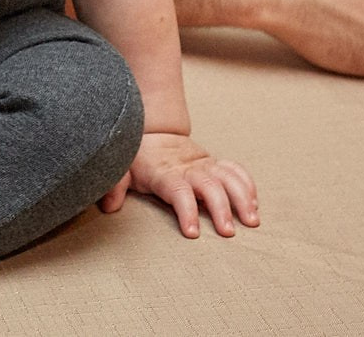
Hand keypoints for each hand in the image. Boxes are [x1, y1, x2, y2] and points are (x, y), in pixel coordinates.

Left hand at [100, 133, 257, 238]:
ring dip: (242, 197)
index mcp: (164, 172)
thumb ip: (114, 185)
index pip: (178, 191)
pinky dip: (247, 184)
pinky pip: (235, 170)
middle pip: (209, 185)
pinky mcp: (214, 163)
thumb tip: (109, 206)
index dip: (186, 210)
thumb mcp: (120, 168)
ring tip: (252, 220)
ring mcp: (204, 164)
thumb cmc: (135, 157)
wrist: (152, 130)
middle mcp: (188, 168)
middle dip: (221, 208)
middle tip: (228, 232)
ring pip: (228, 177)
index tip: (192, 232)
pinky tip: (254, 204)